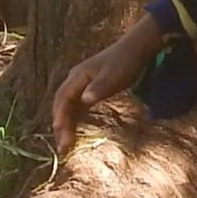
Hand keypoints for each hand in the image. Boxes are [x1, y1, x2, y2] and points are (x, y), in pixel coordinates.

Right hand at [51, 14, 165, 153]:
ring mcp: (81, 85)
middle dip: (60, 126)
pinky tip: (74, 133)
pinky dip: (74, 120)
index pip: (62, 99)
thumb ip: (100, 87)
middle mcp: (75, 81)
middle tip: (63, 148)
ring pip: (68, 108)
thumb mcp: (114, 75)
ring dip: (66, 126)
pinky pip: (77, 108)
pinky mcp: (89, 90)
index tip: (60, 133)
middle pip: (62, 106)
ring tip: (66, 146)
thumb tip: (84, 100)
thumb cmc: (125, 62)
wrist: (136, 48)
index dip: (60, 116)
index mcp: (77, 76)